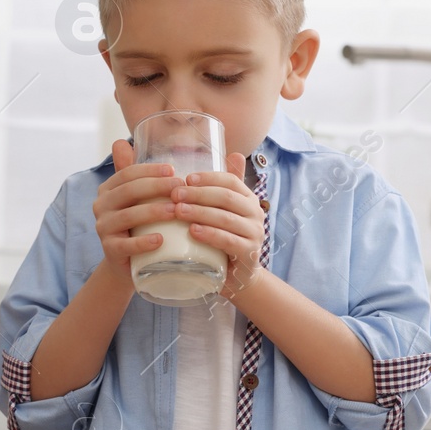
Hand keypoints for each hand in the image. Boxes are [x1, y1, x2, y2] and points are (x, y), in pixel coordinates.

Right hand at [90, 139, 182, 278]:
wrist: (129, 263)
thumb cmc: (140, 225)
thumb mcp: (139, 199)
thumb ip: (138, 174)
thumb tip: (124, 141)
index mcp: (108, 189)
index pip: (127, 173)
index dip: (150, 170)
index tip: (174, 171)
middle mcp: (101, 206)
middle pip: (128, 191)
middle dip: (156, 187)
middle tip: (181, 188)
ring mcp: (103, 228)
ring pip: (128, 216)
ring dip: (153, 212)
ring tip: (176, 211)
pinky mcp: (110, 250)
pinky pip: (125, 245)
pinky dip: (143, 242)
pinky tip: (161, 240)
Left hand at [168, 152, 265, 298]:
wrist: (238, 276)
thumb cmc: (225, 239)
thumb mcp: (221, 213)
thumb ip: (220, 189)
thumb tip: (232, 153)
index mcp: (249, 199)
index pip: (230, 181)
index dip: (208, 178)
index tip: (185, 178)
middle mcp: (255, 214)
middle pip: (226, 197)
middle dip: (198, 194)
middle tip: (175, 194)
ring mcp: (255, 234)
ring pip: (225, 218)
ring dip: (200, 212)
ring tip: (178, 210)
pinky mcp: (249, 254)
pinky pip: (229, 241)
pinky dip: (210, 235)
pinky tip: (193, 232)